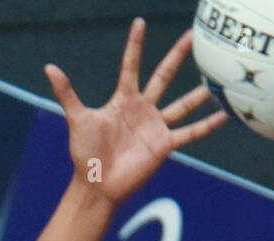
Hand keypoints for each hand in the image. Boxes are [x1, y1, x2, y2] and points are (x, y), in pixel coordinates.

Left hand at [45, 19, 226, 206]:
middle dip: (177, 55)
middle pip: (163, 76)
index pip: (131, 65)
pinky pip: (190, 133)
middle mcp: (143, 109)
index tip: (140, 22)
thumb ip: (67, 93)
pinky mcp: (164, 145)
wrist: (96, 184)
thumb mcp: (77, 119)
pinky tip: (224, 114)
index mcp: (123, 100)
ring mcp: (155, 126)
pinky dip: (206, 125)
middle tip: (193, 35)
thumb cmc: (85, 153)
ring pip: (183, 103)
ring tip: (218, 76)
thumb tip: (49, 68)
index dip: (135, 45)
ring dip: (200, 92)